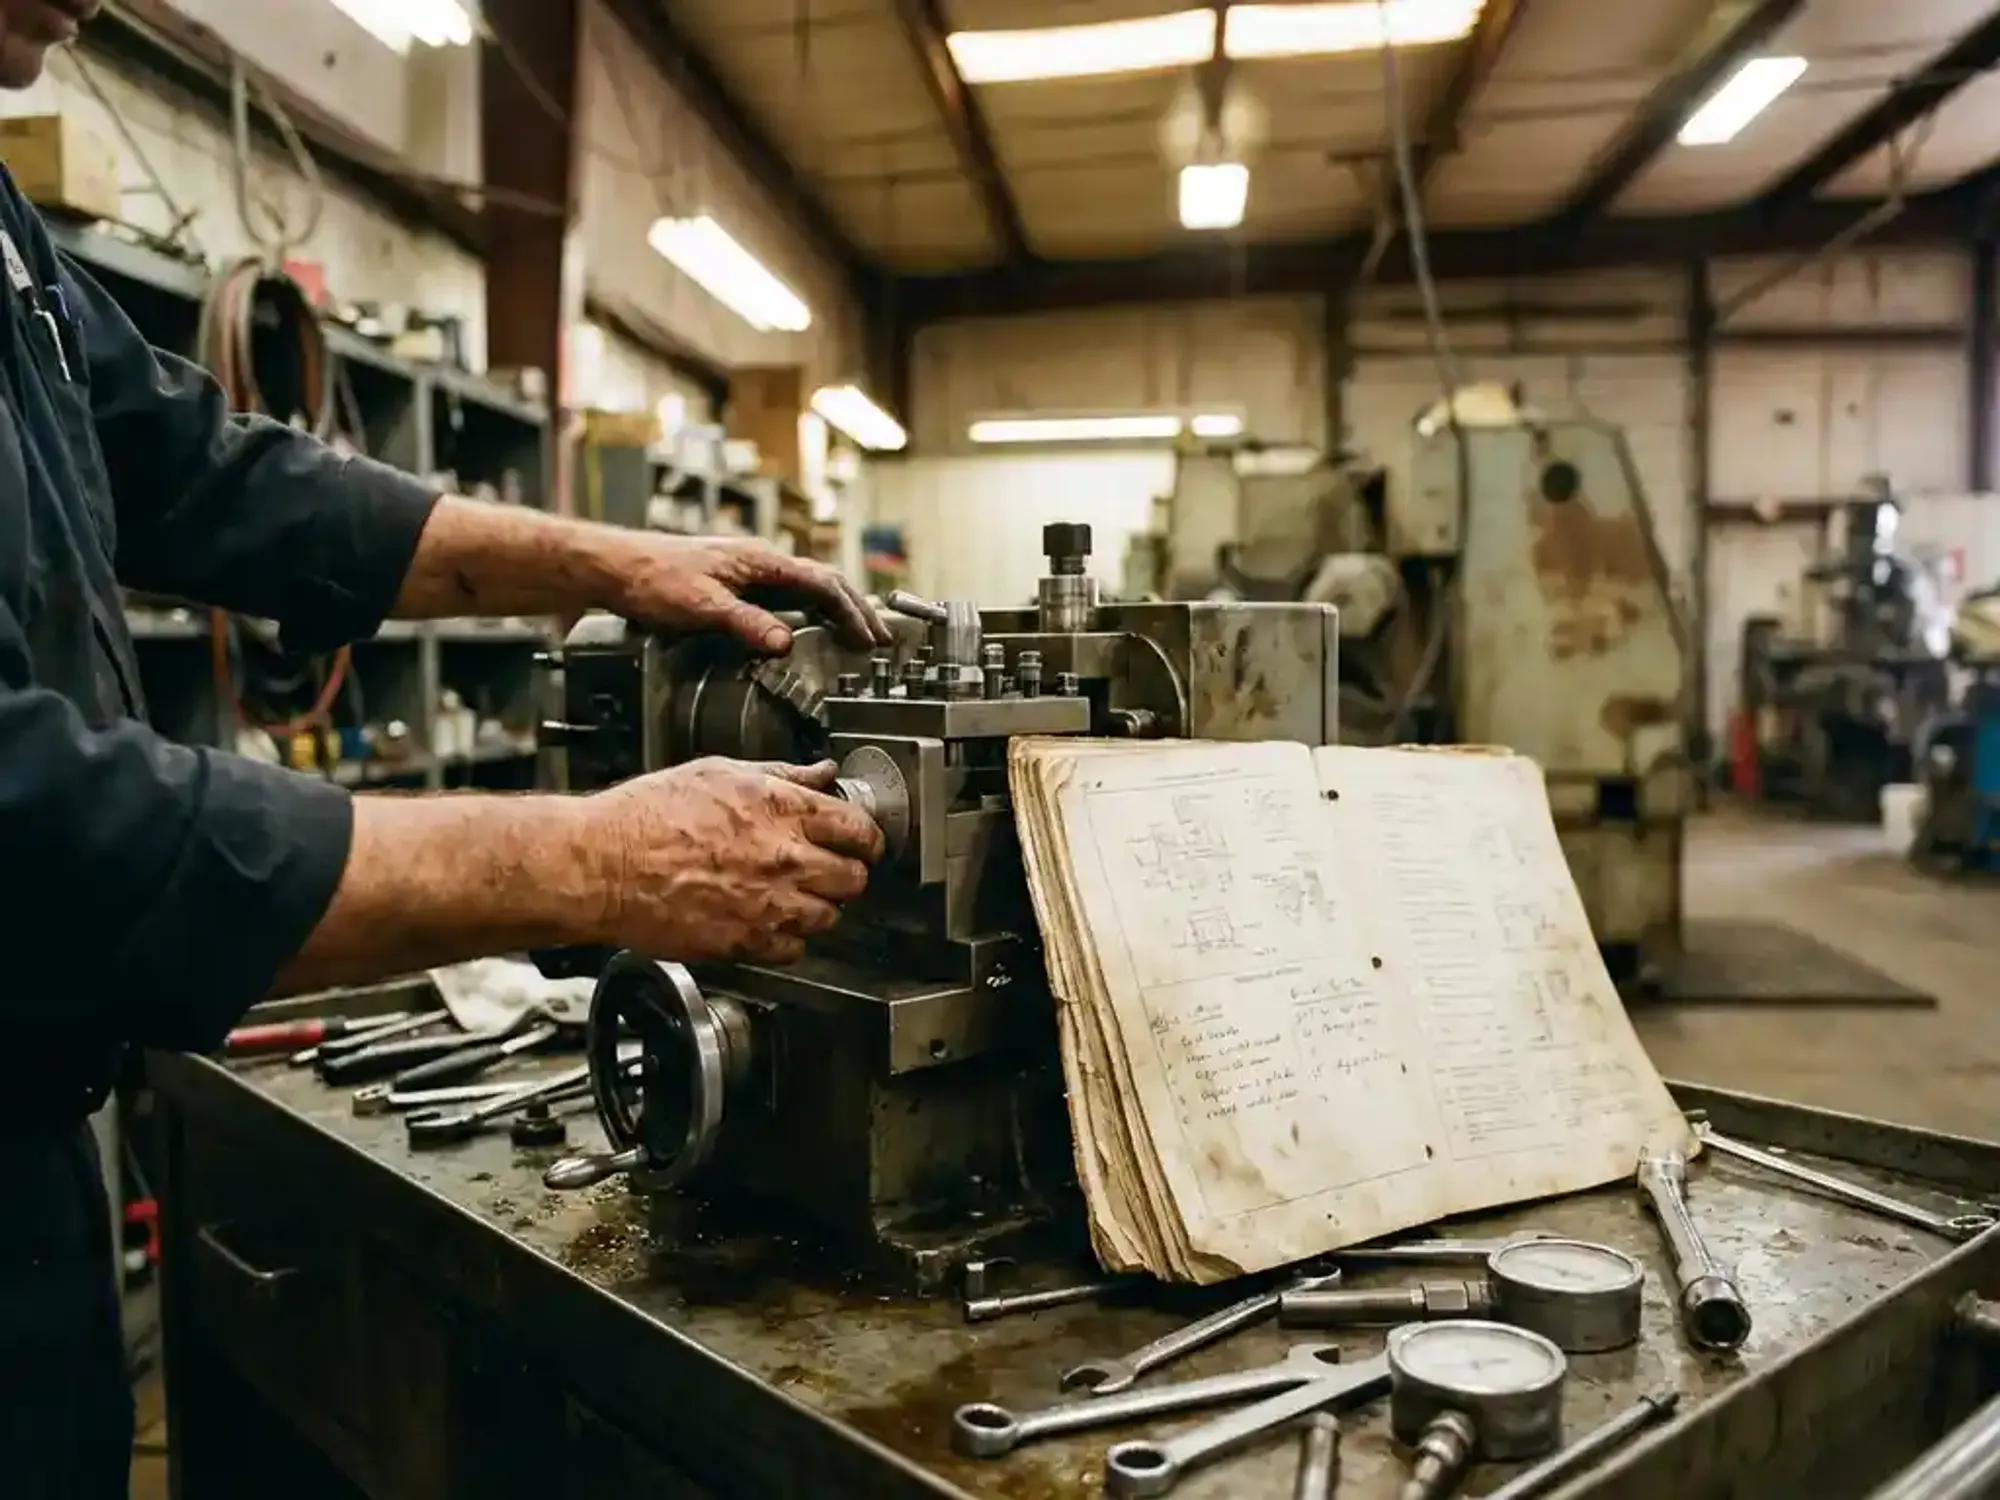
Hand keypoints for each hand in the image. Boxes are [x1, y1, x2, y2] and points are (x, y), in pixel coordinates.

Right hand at [584, 758, 884, 964]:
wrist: (603, 865)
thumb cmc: (647, 816)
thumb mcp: (719, 772)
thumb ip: (780, 774)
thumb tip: (820, 773)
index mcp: (782, 810)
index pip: (859, 828)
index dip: (866, 837)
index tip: (863, 842)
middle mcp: (784, 859)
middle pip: (854, 878)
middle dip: (847, 874)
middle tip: (832, 870)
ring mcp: (768, 905)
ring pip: (829, 917)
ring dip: (819, 908)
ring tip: (795, 896)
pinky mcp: (745, 942)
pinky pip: (792, 950)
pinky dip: (787, 940)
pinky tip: (769, 922)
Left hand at [605, 533, 888, 653]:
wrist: (616, 567)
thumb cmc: (653, 578)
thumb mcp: (702, 606)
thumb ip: (747, 624)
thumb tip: (785, 644)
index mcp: (760, 561)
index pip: (822, 584)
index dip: (851, 613)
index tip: (870, 639)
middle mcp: (759, 562)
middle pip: (823, 583)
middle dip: (855, 611)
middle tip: (879, 639)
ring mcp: (748, 571)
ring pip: (806, 588)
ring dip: (835, 611)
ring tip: (856, 635)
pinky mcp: (735, 583)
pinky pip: (786, 595)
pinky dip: (809, 612)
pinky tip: (810, 629)